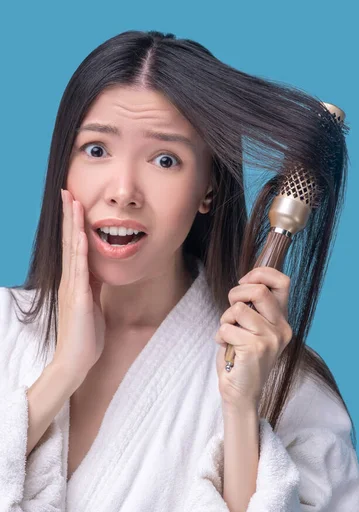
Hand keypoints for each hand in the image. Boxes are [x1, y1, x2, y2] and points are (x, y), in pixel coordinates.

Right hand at [52, 189, 105, 386]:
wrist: (76, 361)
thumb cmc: (84, 334)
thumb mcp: (91, 302)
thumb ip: (92, 284)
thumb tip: (97, 269)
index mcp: (74, 280)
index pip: (73, 245)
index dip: (72, 223)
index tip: (73, 202)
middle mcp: (70, 279)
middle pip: (69, 241)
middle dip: (69, 216)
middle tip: (67, 192)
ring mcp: (72, 287)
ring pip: (73, 249)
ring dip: (73, 225)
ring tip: (72, 203)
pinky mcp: (79, 298)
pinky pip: (80, 269)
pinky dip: (79, 250)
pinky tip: (80, 235)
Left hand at [214, 267, 292, 409]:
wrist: (241, 393)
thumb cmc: (242, 356)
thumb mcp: (253, 326)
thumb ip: (254, 306)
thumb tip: (247, 281)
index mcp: (282, 320)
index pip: (283, 281)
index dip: (260, 274)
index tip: (244, 283)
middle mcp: (281, 328)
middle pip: (258, 290)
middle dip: (236, 294)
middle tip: (230, 310)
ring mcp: (270, 339)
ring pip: (238, 309)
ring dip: (225, 319)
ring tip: (229, 335)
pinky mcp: (255, 349)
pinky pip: (226, 327)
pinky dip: (220, 336)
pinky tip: (228, 348)